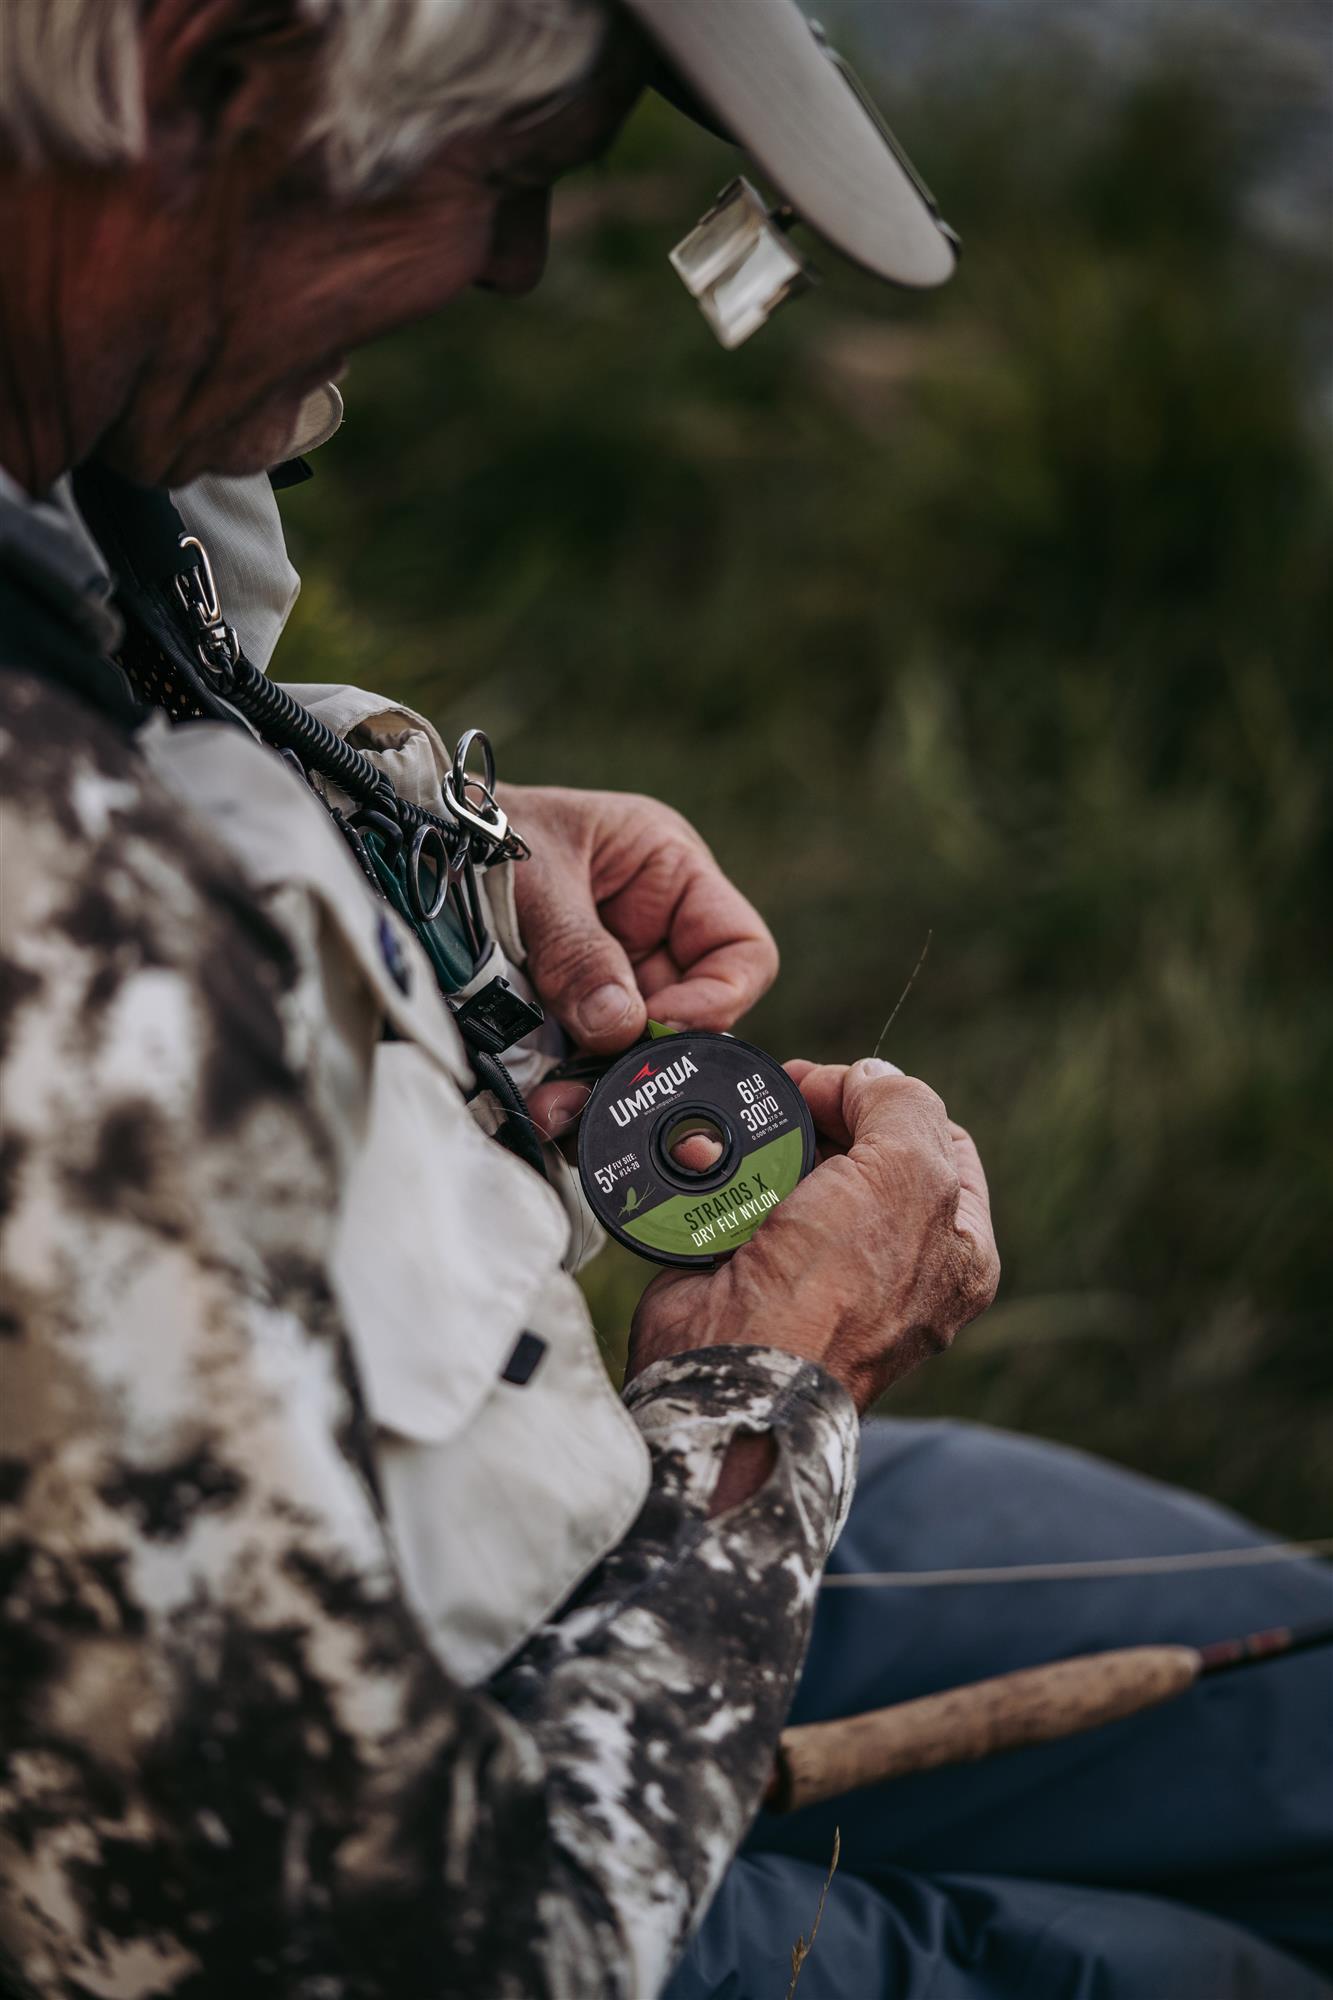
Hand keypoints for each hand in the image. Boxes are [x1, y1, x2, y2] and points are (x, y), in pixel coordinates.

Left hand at [496, 784, 777, 1135]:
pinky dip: (565, 1085)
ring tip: (555, 1111)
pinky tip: (539, 1106)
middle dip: (644, 1059)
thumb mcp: (535, 878)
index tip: (655, 1029)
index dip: (716, 1001)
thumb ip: (579, 952)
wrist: (400, 840)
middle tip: (600, 1096)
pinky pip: (582, 1058)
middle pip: (688, 1015)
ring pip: (632, 1049)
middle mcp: (651, 930)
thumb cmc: (476, 828)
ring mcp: (609, 974)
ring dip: (600, 1086)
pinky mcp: (564, 1009)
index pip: (739, 951)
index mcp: (669, 873)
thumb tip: (620, 1029)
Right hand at [628, 1059, 999, 1413]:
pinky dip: (724, 1176)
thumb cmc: (837, 1286)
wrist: (738, 1366)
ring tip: (745, 1145)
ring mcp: (822, 1272)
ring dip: (767, 1143)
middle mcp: (897, 1264)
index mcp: (958, 1248)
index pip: (938, 1141)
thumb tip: (867, 1076)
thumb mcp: (908, 1172)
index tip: (839, 1086)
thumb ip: (903, 1104)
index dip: (889, 1099)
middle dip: (825, 1116)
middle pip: (864, 1150)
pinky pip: (743, 1199)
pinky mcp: (754, 1271)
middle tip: (785, 1096)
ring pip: (799, 1169)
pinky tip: (715, 1168)